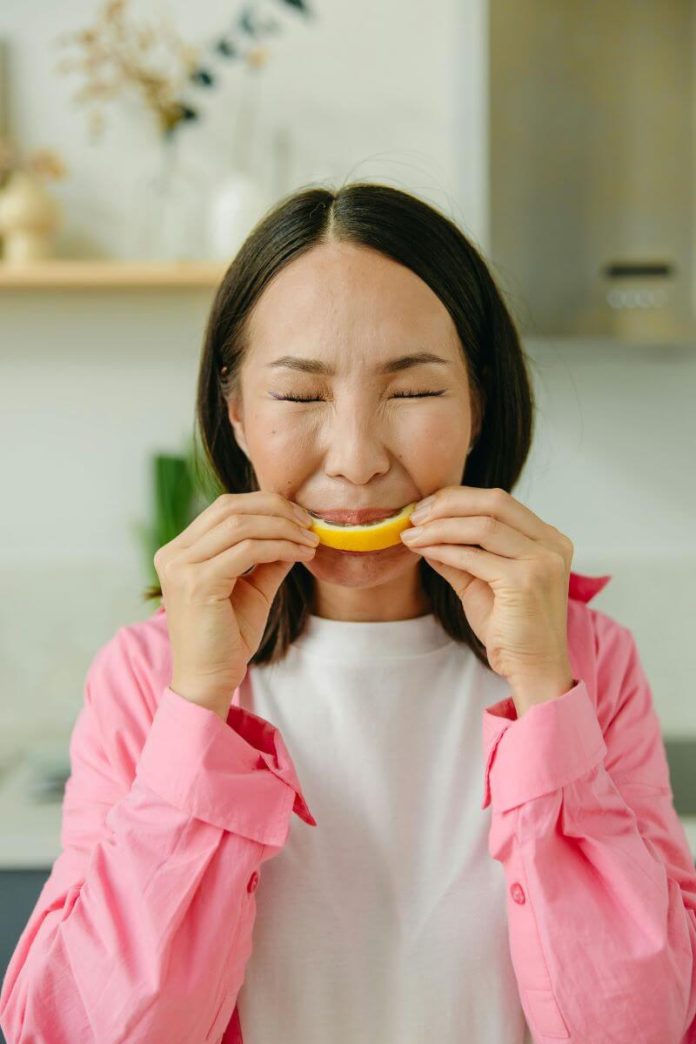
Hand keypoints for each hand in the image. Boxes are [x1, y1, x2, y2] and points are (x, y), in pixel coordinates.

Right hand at [154, 492, 318, 718]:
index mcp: (180, 551)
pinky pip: (248, 550)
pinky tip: (301, 554)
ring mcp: (181, 567)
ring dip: (283, 528)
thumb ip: (268, 558)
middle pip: (230, 507)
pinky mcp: (197, 583)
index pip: (224, 507)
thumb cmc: (227, 638)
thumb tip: (297, 531)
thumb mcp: (252, 588)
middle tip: (310, 523)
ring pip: (241, 524)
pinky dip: (280, 546)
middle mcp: (173, 554)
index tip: (300, 517)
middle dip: (277, 509)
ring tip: (310, 540)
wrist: (209, 680)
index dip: (266, 505)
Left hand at [400, 486, 574, 714]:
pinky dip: (444, 550)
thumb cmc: (511, 631)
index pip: (499, 502)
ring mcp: (542, 561)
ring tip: (412, 534)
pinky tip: (424, 551)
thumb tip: (424, 532)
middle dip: (448, 504)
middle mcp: (551, 544)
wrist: (533, 670)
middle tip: (415, 515)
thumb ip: (458, 556)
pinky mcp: (525, 581)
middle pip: (494, 502)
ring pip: (482, 525)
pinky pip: (474, 556)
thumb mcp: (480, 583)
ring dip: (440, 527)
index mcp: (548, 539)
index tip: (425, 507)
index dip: (458, 498)